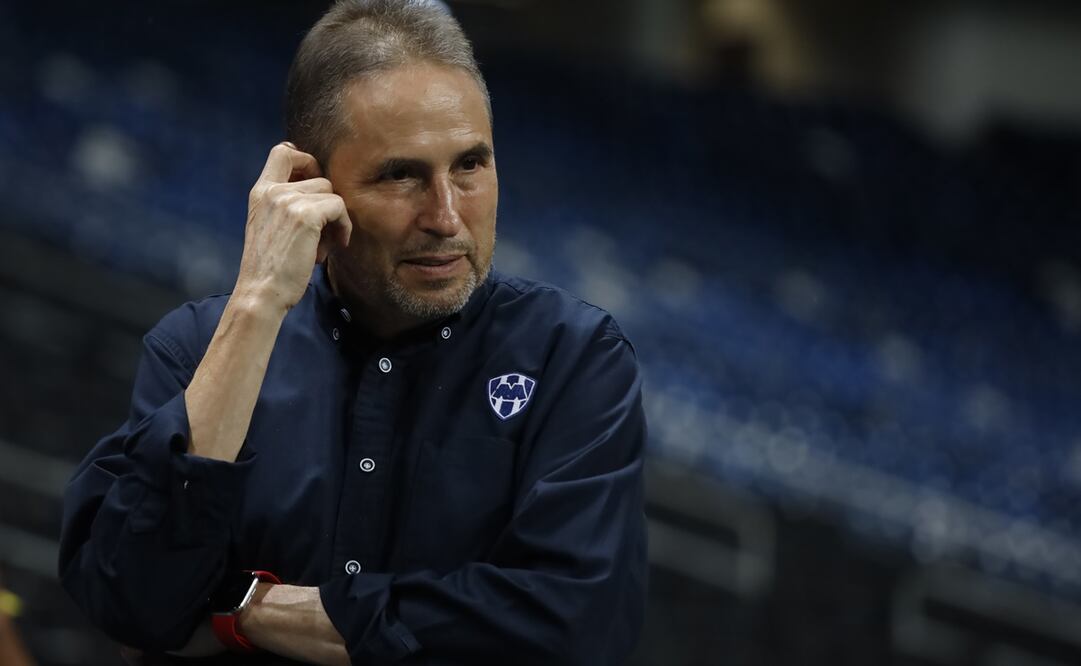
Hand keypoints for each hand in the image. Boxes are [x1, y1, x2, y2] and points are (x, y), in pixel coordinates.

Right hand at [236, 142, 351, 314]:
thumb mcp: (269, 227)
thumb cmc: (270, 269)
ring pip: (331, 193)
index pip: (283, 152)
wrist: (261, 293)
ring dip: (335, 220)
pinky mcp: (306, 215)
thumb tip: (320, 198)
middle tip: (323, 229)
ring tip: (322, 246)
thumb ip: (285, 207)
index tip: (315, 189)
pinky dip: (343, 227)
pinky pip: (339, 207)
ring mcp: (288, 200)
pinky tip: (332, 248)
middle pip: (319, 175)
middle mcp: (272, 191)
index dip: (306, 161)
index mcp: (260, 192)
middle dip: (327, 201)